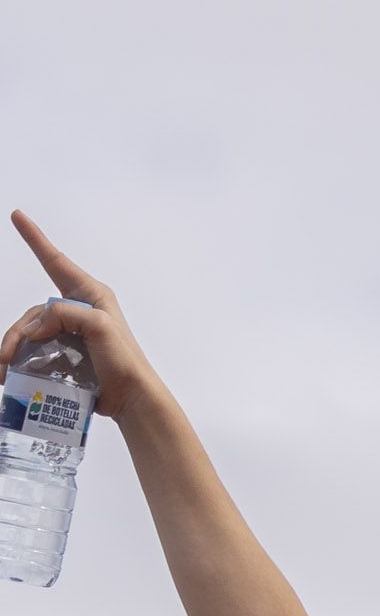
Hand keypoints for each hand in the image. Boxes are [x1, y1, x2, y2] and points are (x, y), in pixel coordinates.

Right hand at [7, 213, 154, 419]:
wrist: (131, 399)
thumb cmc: (124, 361)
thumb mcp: (100, 327)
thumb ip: (65, 314)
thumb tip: (34, 328)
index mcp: (91, 295)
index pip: (57, 262)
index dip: (35, 239)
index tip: (17, 215)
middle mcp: (78, 310)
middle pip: (34, 312)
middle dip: (16, 332)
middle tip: (5, 356)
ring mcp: (70, 332)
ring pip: (29, 333)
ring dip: (12, 350)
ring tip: (3, 370)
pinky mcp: (65, 353)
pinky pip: (34, 349)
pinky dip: (19, 360)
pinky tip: (8, 374)